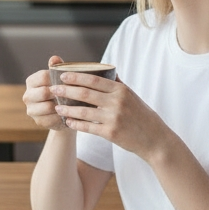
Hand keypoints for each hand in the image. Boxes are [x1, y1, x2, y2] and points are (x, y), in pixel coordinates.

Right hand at [23, 55, 68, 131]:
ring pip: (48, 107)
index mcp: (31, 81)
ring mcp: (31, 110)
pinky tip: (69, 113)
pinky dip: (61, 116)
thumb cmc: (62, 91)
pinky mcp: (38, 121)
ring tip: (72, 104)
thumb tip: (54, 58)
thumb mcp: (60, 79)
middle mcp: (27, 95)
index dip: (57, 78)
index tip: (69, 80)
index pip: (43, 76)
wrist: (63, 113)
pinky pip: (52, 119)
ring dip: (61, 106)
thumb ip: (57, 68)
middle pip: (44, 92)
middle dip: (59, 93)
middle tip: (73, 94)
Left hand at [53, 71, 170, 161]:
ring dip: (67, 108)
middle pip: (85, 93)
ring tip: (57, 107)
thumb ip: (117, 85)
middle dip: (66, 90)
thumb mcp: (132, 96)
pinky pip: (88, 127)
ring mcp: (113, 118)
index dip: (76, 76)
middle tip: (53, 89)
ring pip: (83, 111)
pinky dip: (76, 124)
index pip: (94, 80)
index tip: (62, 75)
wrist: (154, 139)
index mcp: (121, 90)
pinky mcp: (110, 133)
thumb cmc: (142, 116)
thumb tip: (105, 70)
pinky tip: (67, 121)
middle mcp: (116, 102)